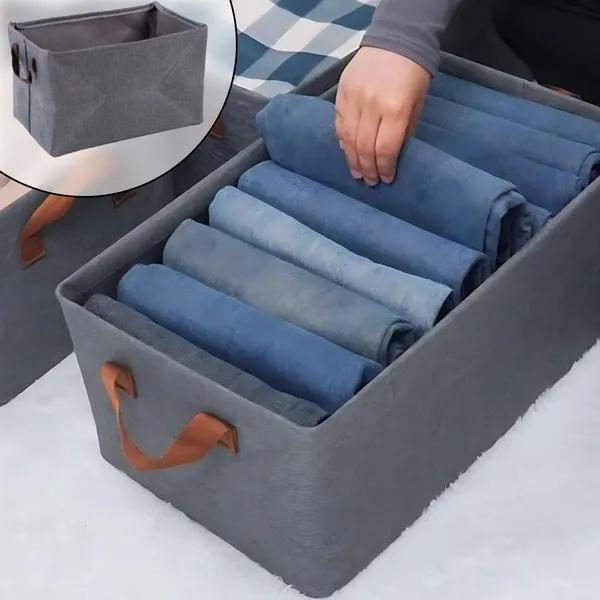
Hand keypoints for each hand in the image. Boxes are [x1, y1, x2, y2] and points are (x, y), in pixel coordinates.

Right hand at [335, 46, 429, 184]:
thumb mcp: (417, 104)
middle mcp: (372, 105)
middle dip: (367, 169)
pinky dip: (343, 141)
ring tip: (357, 173)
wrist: (395, 40)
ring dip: (352, 160)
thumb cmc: (413, 75)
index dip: (384, 168)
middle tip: (370, 181)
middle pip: (364, 147)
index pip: (385, 149)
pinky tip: (347, 152)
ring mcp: (354, 98)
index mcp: (395, 108)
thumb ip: (404, 131)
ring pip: (347, 139)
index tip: (386, 179)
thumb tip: (393, 158)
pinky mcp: (341, 92)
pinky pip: (339, 124)